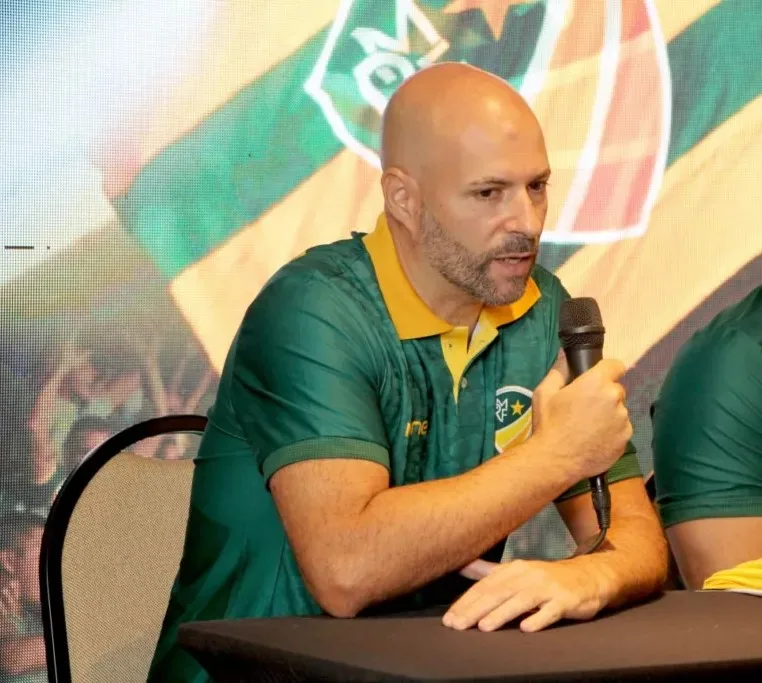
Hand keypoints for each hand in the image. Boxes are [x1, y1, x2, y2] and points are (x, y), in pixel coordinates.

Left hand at [445, 559, 605, 632]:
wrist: (587, 576)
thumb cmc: (546, 578)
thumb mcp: (516, 571)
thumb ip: (488, 571)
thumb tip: (461, 566)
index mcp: (513, 569)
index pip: (485, 586)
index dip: (466, 602)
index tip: (450, 619)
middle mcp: (528, 575)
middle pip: (498, 593)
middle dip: (475, 610)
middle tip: (458, 625)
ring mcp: (548, 587)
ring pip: (521, 600)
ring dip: (502, 614)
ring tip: (484, 627)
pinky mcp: (566, 601)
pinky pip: (551, 611)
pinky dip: (539, 619)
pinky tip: (526, 628)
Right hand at [531, 358, 631, 480]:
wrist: (555, 459)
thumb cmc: (549, 423)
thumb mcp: (545, 392)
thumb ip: (559, 371)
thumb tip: (566, 357)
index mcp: (596, 382)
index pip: (615, 365)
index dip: (606, 370)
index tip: (597, 379)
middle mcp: (615, 398)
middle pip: (616, 389)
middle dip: (604, 395)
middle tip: (586, 407)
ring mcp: (623, 420)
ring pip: (620, 410)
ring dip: (609, 414)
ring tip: (589, 427)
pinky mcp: (625, 438)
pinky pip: (622, 428)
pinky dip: (612, 431)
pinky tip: (595, 439)